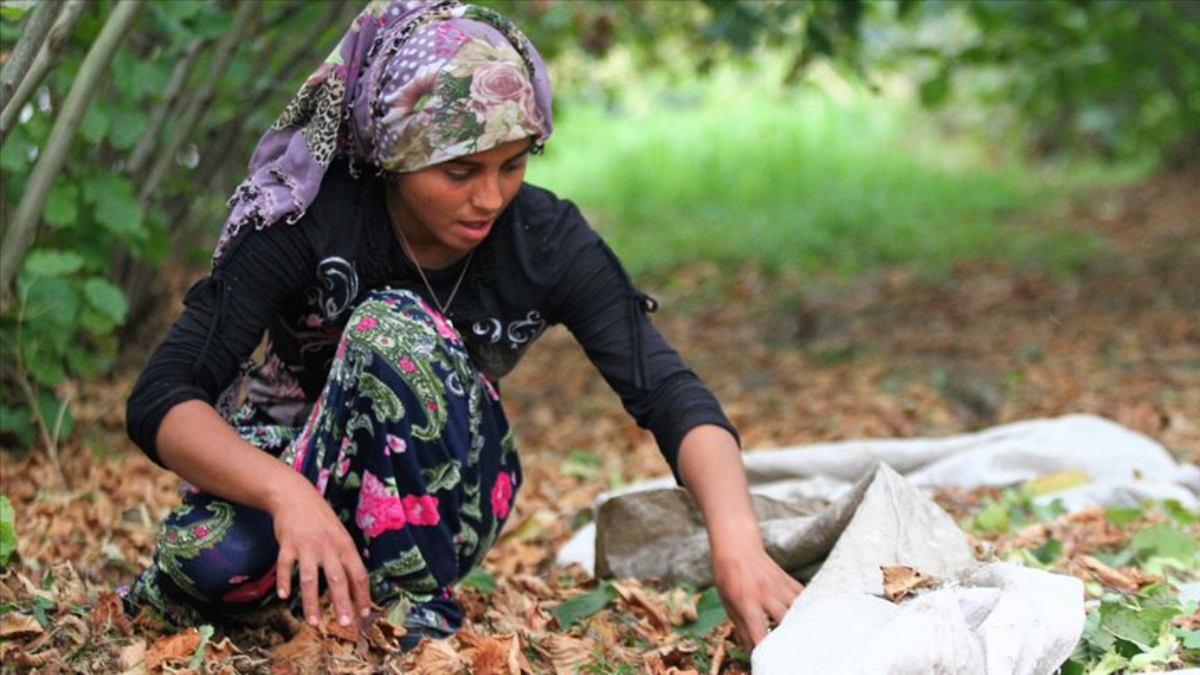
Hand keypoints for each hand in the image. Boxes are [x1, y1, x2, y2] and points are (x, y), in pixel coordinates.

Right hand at [269, 473, 372, 626]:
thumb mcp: (340, 536)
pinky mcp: (287, 543)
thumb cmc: (321, 520)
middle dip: (342, 603)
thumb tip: (354, 587)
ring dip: (312, 602)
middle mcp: (329, 546)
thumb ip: (345, 559)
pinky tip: (283, 596)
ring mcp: (307, 545)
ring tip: (314, 622)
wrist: (295, 495)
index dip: (363, 595)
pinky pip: (285, 566)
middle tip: (345, 624)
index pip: (359, 574)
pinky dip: (283, 581)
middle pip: (337, 579)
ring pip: (310, 578)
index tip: (364, 613)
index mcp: (345, 546)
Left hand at [711, 545, 803, 647]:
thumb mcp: (727, 602)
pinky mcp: (788, 580)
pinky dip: (808, 610)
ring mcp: (779, 586)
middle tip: (792, 654)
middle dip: (789, 641)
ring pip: (799, 610)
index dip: (764, 650)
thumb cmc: (727, 575)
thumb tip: (751, 651)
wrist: (737, 544)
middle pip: (785, 622)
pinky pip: (804, 598)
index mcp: (746, 601)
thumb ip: (741, 628)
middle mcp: (765, 594)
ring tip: (807, 641)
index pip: (759, 633)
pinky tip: (811, 620)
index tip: (767, 661)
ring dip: (802, 625)